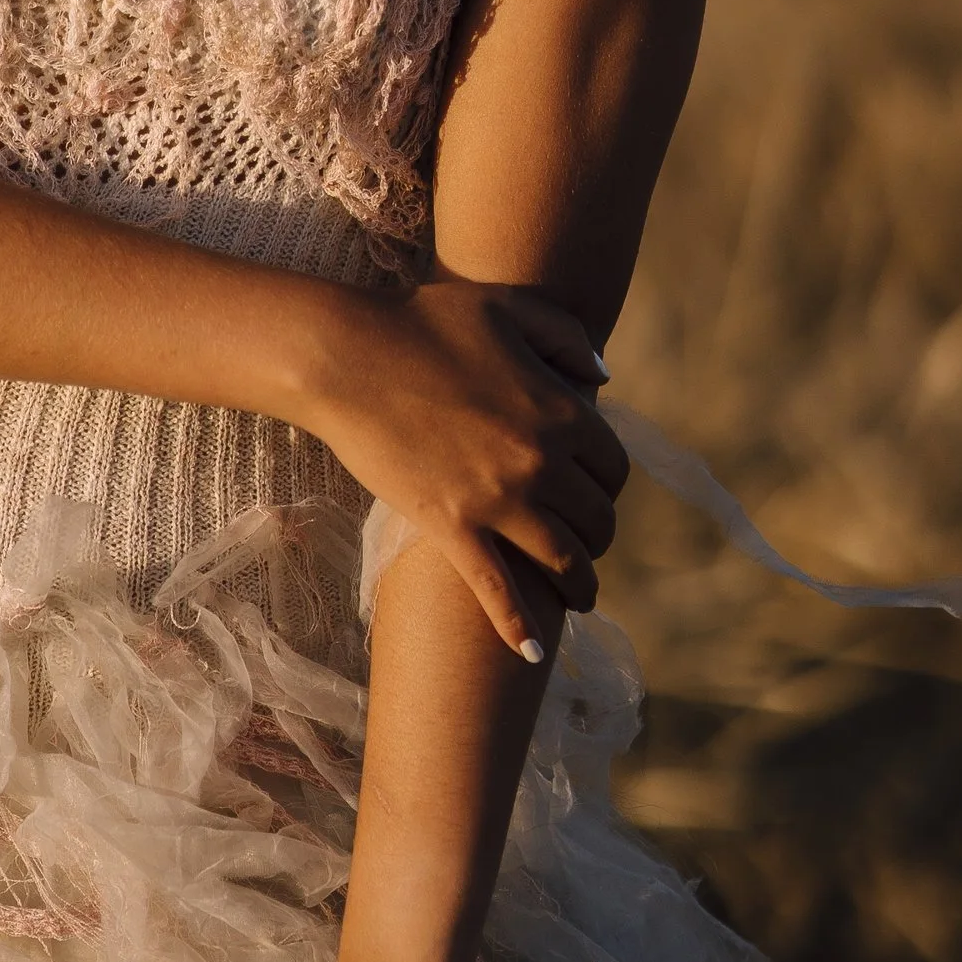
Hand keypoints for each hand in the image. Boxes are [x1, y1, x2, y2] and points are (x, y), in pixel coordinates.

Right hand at [308, 278, 624, 660]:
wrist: (348, 356)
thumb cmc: (425, 321)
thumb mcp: (510, 307)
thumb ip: (568, 337)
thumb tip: (605, 380)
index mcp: (561, 410)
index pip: (613, 466)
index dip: (608, 483)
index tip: (594, 492)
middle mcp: (541, 461)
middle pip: (598, 519)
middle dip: (598, 534)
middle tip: (585, 543)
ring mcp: (497, 500)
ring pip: (564, 561)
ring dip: (581, 585)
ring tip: (580, 597)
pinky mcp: (452, 528)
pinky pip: (498, 590)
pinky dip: (520, 628)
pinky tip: (533, 653)